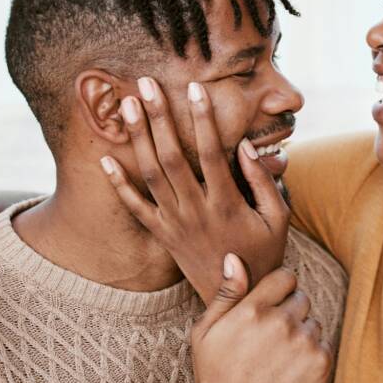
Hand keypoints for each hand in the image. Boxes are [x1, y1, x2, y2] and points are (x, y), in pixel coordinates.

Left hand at [102, 77, 289, 304]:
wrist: (239, 298)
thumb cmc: (264, 253)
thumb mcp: (277, 218)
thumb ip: (263, 181)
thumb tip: (245, 146)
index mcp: (227, 203)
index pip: (211, 152)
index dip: (203, 119)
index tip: (195, 88)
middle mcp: (196, 211)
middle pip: (172, 157)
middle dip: (159, 118)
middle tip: (146, 83)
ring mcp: (175, 224)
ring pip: (151, 175)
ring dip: (138, 138)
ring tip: (128, 105)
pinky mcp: (163, 235)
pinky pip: (135, 208)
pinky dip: (118, 185)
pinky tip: (105, 159)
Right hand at [192, 255, 331, 382]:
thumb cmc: (215, 375)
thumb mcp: (205, 332)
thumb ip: (227, 293)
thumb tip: (235, 257)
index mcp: (252, 310)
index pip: (286, 276)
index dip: (278, 290)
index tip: (270, 306)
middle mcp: (281, 322)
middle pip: (301, 297)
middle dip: (289, 310)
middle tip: (271, 337)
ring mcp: (303, 343)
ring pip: (313, 321)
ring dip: (301, 332)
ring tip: (279, 356)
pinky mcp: (321, 364)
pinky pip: (324, 343)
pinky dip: (312, 353)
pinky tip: (291, 369)